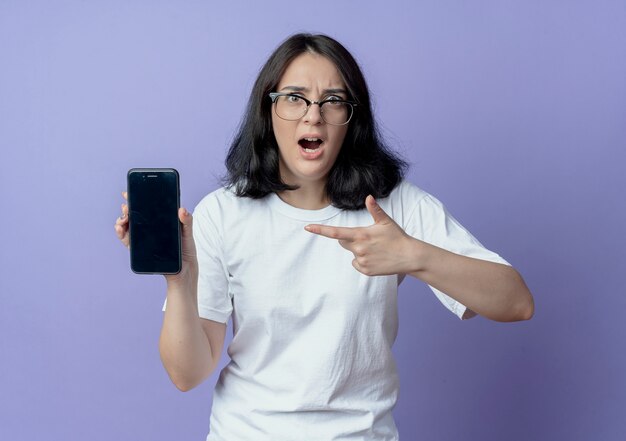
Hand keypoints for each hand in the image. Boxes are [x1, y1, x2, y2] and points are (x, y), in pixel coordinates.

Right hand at [113, 192, 197, 284]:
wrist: (184, 268)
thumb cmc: (185, 248)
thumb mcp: (188, 232)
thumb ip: (187, 220)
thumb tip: (182, 210)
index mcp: (159, 221)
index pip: (145, 208)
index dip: (134, 200)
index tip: (127, 193)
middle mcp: (149, 228)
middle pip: (133, 216)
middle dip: (126, 210)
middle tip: (125, 207)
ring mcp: (144, 239)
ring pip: (127, 227)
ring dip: (121, 221)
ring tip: (122, 220)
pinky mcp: (140, 250)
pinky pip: (128, 241)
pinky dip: (122, 234)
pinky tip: (121, 230)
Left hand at [305, 195, 419, 275]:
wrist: (409, 256)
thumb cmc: (397, 237)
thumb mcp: (385, 222)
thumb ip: (375, 210)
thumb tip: (369, 197)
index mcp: (360, 234)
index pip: (335, 232)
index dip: (320, 230)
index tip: (307, 227)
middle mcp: (358, 248)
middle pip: (343, 242)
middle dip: (351, 239)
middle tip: (368, 238)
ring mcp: (361, 261)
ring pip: (352, 253)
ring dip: (359, 250)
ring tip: (376, 249)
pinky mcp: (365, 270)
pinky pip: (357, 264)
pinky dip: (364, 261)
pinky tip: (376, 258)